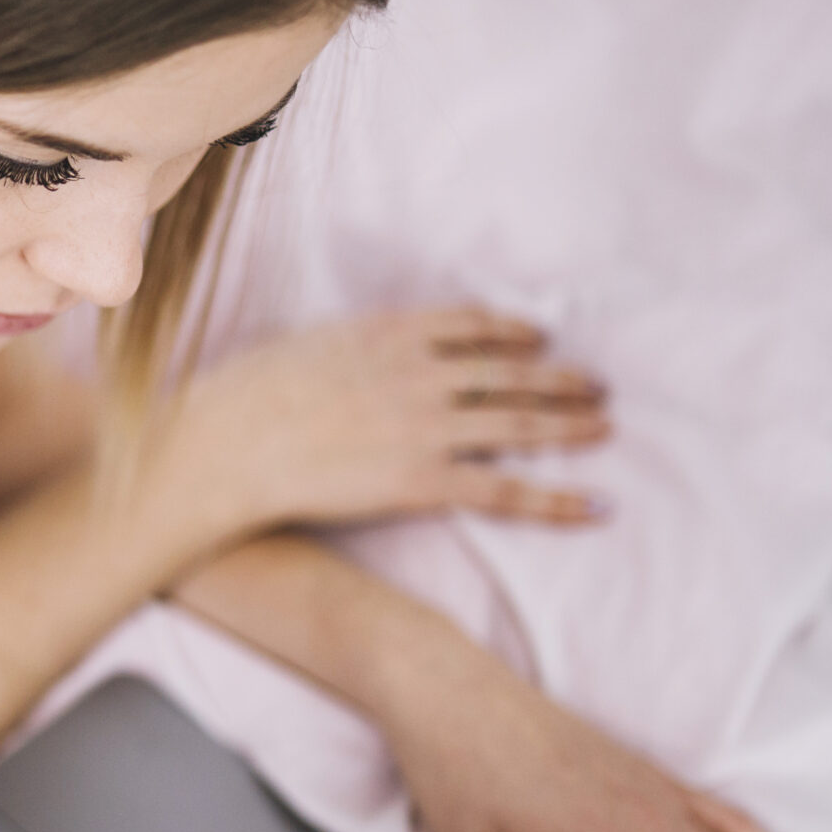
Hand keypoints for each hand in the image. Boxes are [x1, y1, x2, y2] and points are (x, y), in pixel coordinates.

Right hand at [158, 307, 610, 538]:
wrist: (226, 444)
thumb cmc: (250, 395)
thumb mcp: (313, 344)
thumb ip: (360, 345)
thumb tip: (374, 351)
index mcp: (395, 332)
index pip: (478, 325)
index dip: (518, 331)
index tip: (541, 337)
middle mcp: (424, 374)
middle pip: (515, 372)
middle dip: (562, 378)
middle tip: (598, 386)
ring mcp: (428, 426)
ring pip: (523, 424)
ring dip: (572, 425)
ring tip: (605, 428)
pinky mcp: (423, 480)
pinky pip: (507, 490)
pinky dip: (558, 499)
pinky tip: (595, 506)